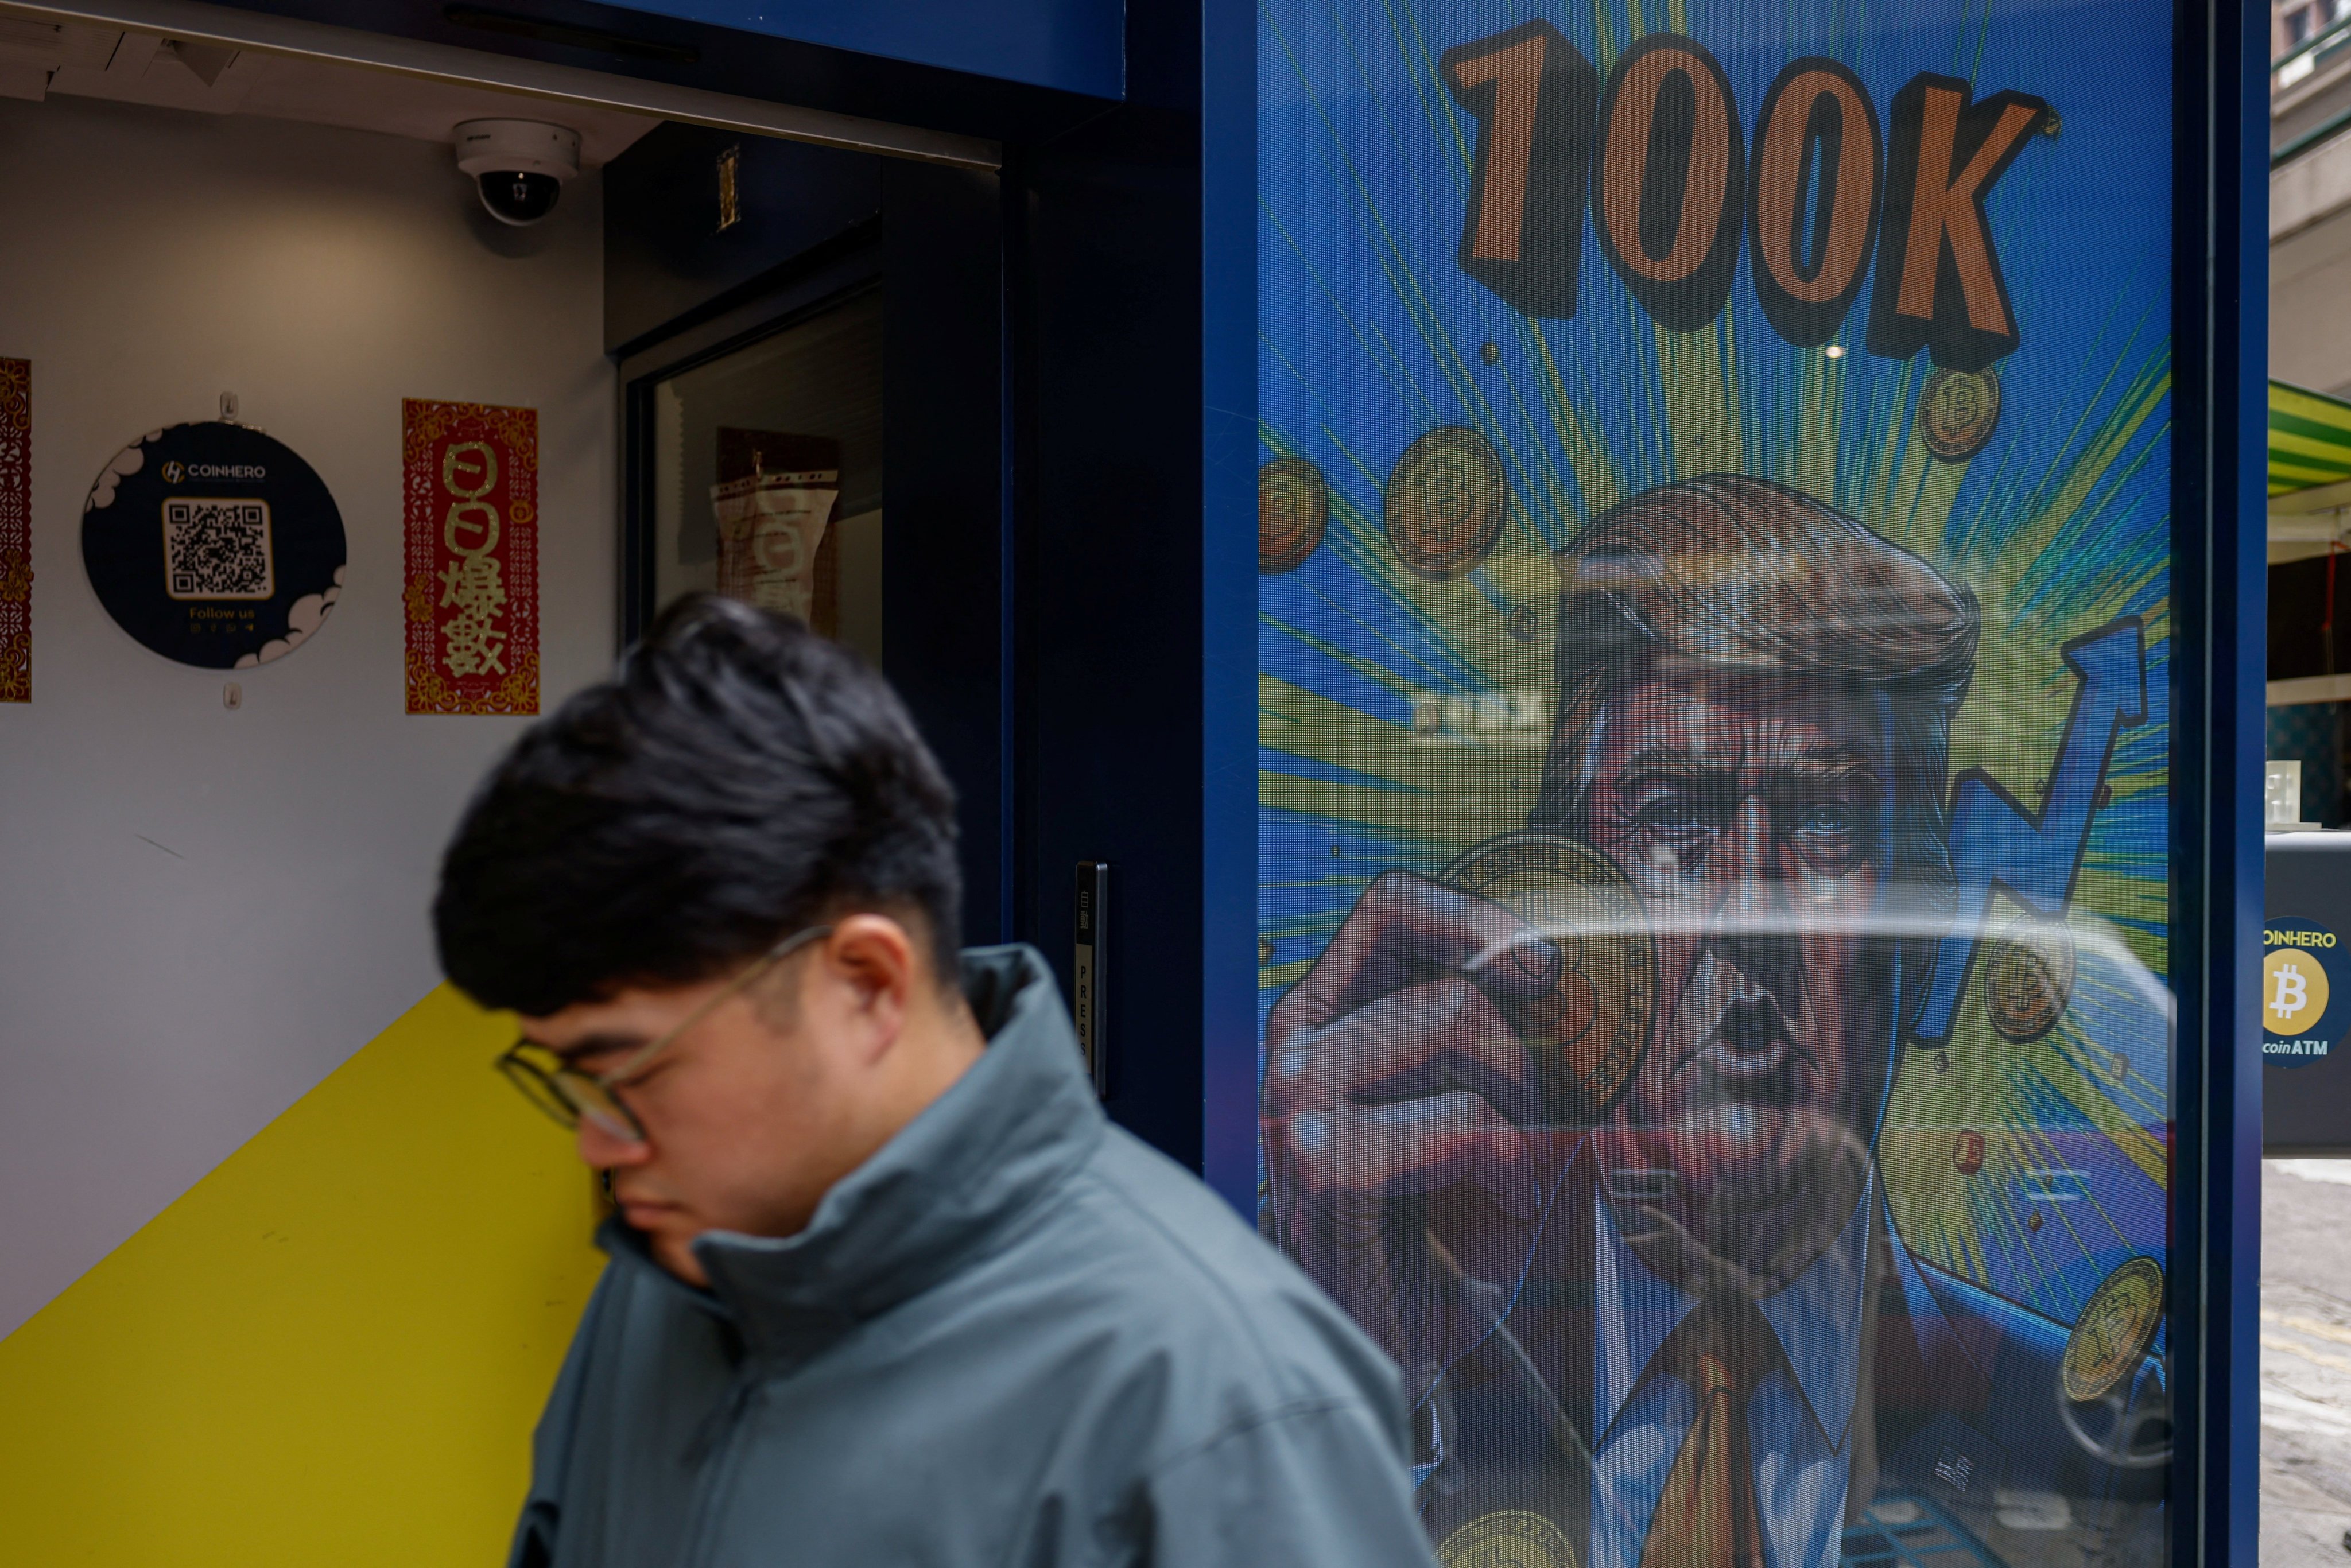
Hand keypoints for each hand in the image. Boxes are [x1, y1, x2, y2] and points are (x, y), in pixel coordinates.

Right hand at [1263, 871, 1567, 1399]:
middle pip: (1454, 983)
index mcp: (1327, 1014)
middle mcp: (1300, 1046)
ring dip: (1524, 1106)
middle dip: (1531, 1058)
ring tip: (1516, 1166)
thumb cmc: (1448, 1222)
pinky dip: (1508, 1160)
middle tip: (1536, 1128)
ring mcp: (1300, 1105)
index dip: (1475, 916)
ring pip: (1458, 1026)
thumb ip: (1537, 1047)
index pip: (1388, 905)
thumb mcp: (1492, 1112)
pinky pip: (1462, 1119)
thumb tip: (1660, 1043)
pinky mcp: (1326, 1166)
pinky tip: (1503, 1198)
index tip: (1546, 967)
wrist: (1408, 1339)